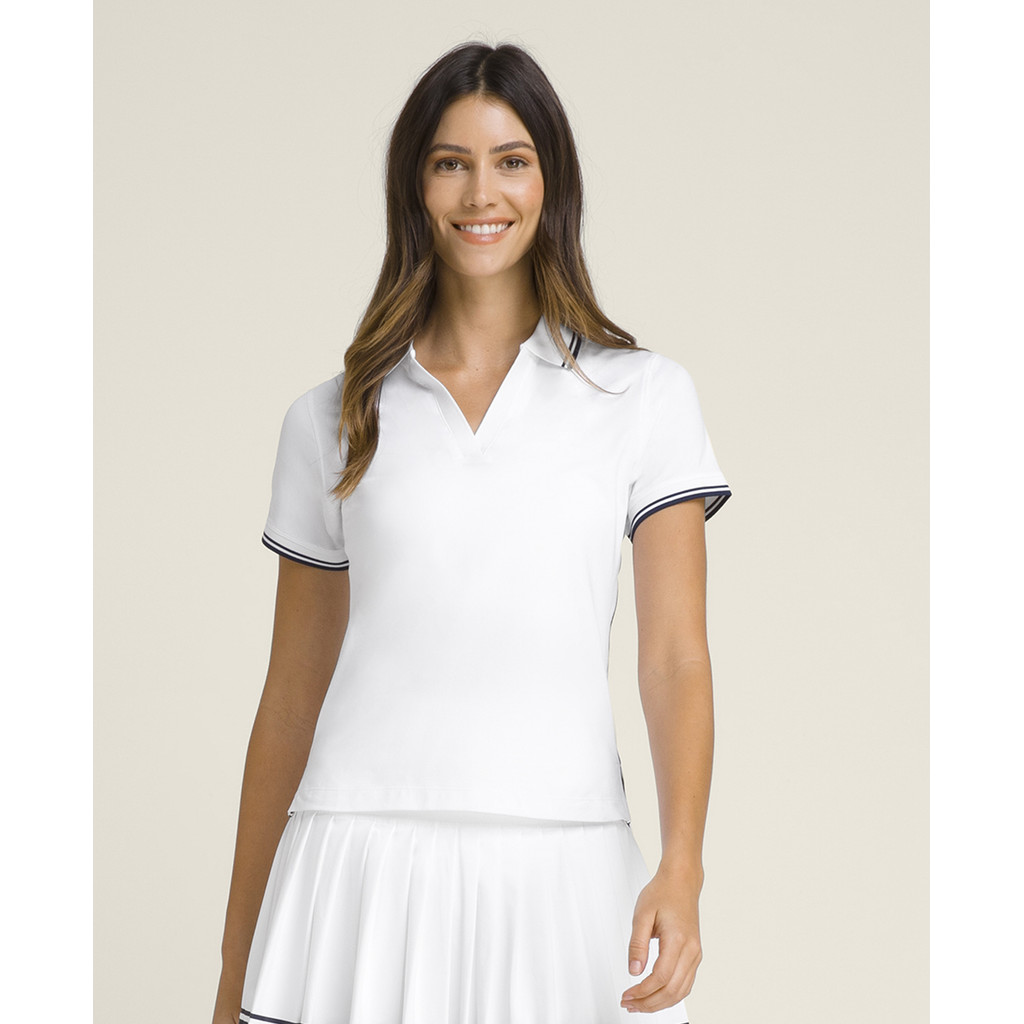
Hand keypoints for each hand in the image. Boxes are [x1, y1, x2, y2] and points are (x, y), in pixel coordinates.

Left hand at [620, 866, 702, 1013]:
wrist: (681, 881)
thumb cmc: (663, 893)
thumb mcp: (642, 914)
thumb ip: (637, 944)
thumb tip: (633, 970)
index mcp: (678, 940)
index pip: (661, 977)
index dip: (643, 991)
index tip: (628, 995)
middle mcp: (691, 950)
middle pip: (673, 990)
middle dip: (650, 1003)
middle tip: (630, 1005)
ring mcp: (695, 954)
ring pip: (681, 991)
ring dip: (660, 1003)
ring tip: (640, 1005)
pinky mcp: (694, 955)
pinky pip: (685, 984)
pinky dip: (671, 995)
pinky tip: (656, 996)